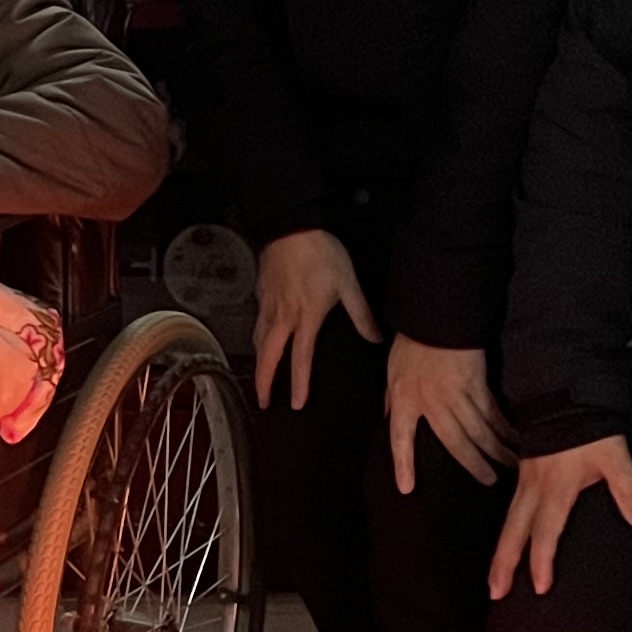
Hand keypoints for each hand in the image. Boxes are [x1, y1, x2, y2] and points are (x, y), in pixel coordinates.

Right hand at [252, 228, 376, 410]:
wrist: (292, 227)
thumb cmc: (320, 253)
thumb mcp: (348, 283)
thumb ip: (361, 314)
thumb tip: (375, 337)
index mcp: (305, 318)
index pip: (300, 359)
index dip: (298, 384)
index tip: (294, 404)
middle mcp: (283, 316)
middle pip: (268, 356)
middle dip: (263, 382)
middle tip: (260, 401)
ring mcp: (268, 304)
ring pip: (258, 340)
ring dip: (259, 361)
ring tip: (259, 376)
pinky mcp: (261, 292)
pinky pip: (256, 321)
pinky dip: (256, 337)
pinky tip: (260, 338)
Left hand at [386, 337, 513, 492]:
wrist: (435, 314)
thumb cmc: (411, 343)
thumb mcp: (392, 372)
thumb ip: (394, 399)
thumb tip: (391, 420)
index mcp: (404, 399)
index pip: (400, 438)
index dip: (402, 464)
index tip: (406, 489)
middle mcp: (430, 401)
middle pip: (455, 443)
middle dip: (474, 465)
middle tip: (489, 482)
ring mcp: (455, 393)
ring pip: (480, 431)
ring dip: (497, 450)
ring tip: (510, 464)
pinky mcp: (476, 383)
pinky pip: (493, 412)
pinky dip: (504, 426)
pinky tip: (514, 437)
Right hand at [488, 434, 631, 598]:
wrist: (565, 395)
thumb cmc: (591, 428)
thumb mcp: (615, 456)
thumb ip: (628, 490)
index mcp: (555, 488)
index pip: (545, 532)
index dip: (541, 561)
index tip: (540, 587)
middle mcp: (534, 488)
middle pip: (514, 532)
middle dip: (504, 564)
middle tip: (495, 593)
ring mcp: (524, 480)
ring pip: (508, 522)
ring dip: (500, 552)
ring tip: (494, 579)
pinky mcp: (523, 472)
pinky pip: (510, 508)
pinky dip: (506, 530)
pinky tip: (507, 540)